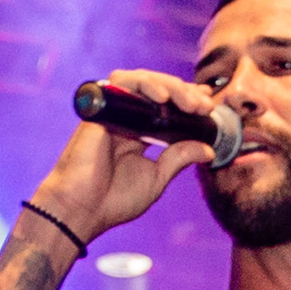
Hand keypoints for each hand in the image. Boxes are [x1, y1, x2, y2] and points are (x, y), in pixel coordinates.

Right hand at [32, 68, 221, 241]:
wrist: (81, 209)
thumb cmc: (113, 200)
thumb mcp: (157, 178)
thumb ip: (179, 158)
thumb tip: (209, 149)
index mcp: (139, 133)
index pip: (166, 106)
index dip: (187, 100)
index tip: (207, 107)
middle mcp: (126, 118)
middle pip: (158, 88)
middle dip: (185, 93)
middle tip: (204, 107)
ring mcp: (112, 111)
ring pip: (142, 80)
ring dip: (170, 85)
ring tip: (189, 102)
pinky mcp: (100, 108)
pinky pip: (121, 82)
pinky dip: (144, 84)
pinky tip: (162, 98)